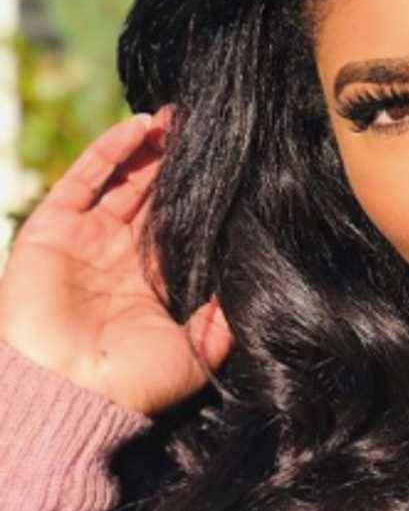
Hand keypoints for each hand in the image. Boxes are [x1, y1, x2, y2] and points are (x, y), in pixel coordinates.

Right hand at [0, 111, 231, 413]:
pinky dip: (111, 151)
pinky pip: (85, 179)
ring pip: (123, 180)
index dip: (202, 199)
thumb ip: (222, 321)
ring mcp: (87, 240)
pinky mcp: (54, 228)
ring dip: (149, 149)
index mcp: (153, 283)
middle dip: (177, 165)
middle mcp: (121, 258)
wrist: (68, 390)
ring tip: (178, 120)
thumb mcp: (196, 353)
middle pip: (155, 197)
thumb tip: (251, 290)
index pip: (183, 228)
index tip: (230, 169)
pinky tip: (140, 128)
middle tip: (206, 130)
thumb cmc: (134, 381)